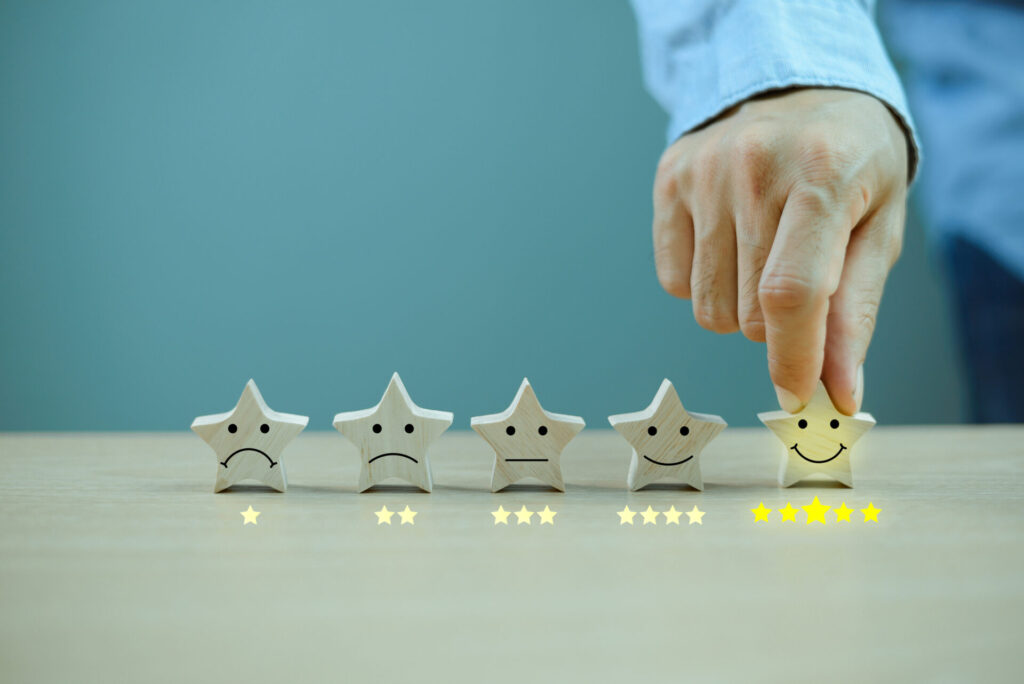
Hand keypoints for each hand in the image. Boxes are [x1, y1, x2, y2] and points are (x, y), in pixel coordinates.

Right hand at [652, 88, 908, 414]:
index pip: (793, 292)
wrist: (799, 83)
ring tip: (764, 255)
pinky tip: (729, 241)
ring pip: (708, 307)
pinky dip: (704, 283)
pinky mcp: (670, 179)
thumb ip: (854, 314)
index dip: (794, 358)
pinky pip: (674, 282)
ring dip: (740, 308)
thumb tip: (837, 392)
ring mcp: (703, 171)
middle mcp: (753, 166)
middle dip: (780, 326)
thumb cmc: (852, 161)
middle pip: (750, 313)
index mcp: (822, 173)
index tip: (798, 396)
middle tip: (801, 280)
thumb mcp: (878, 228)